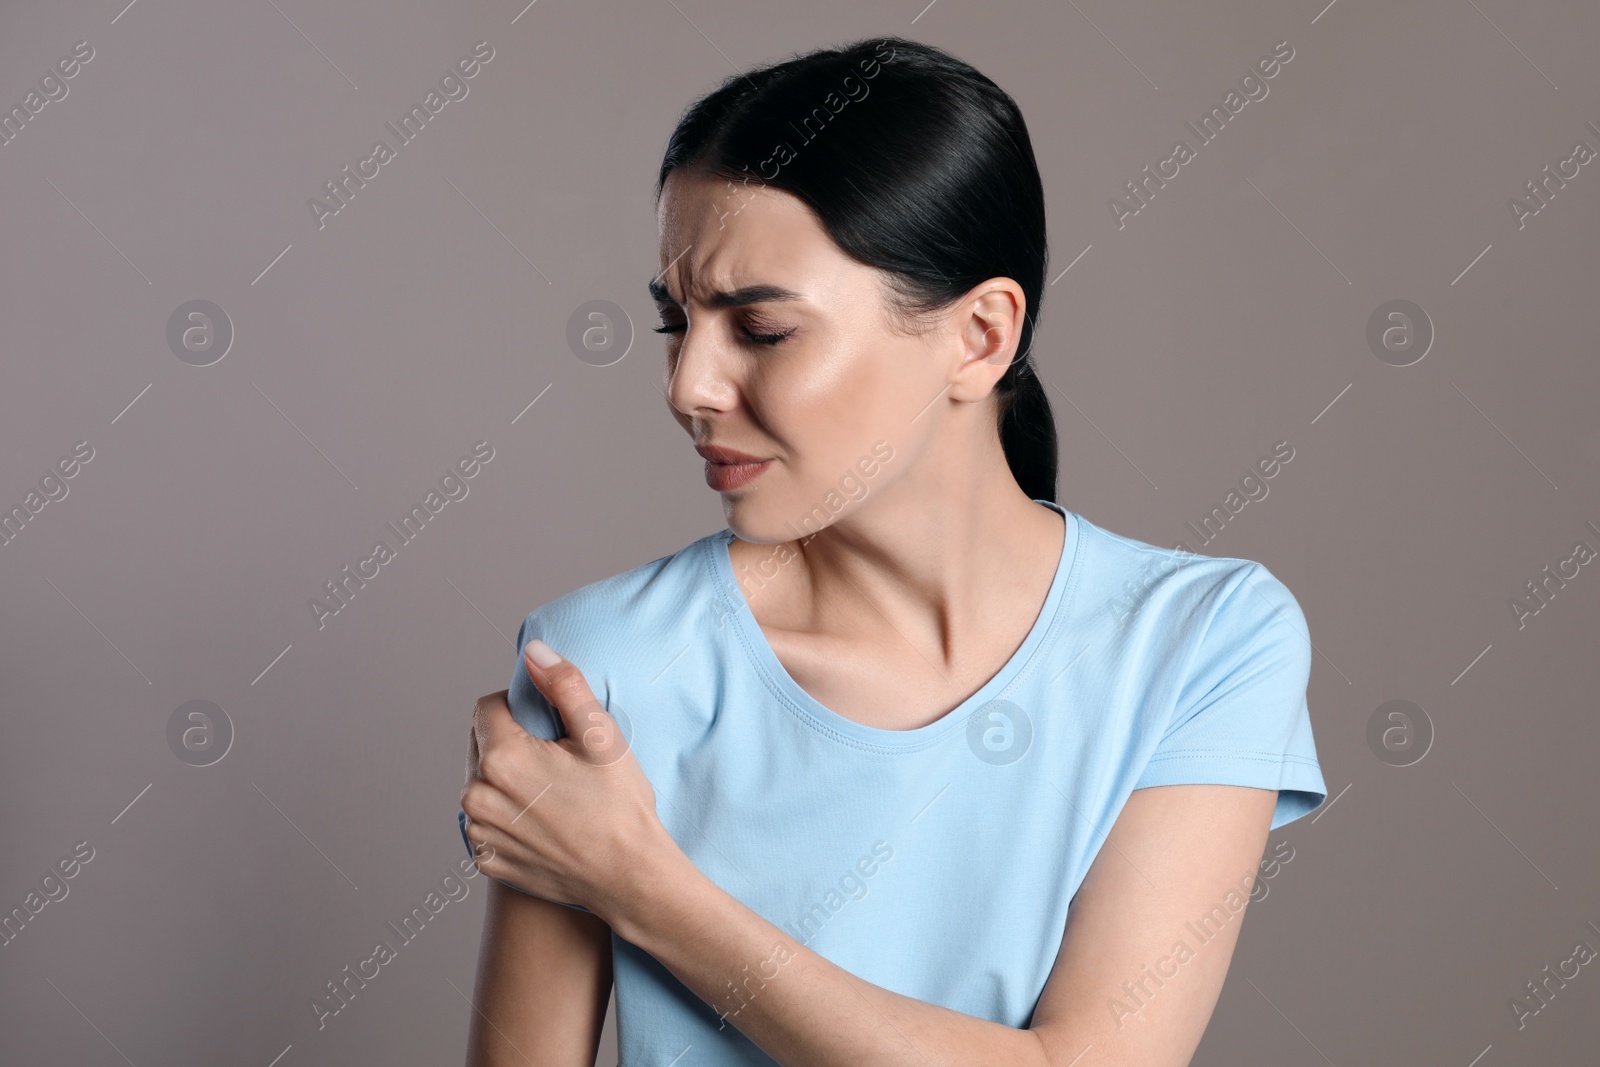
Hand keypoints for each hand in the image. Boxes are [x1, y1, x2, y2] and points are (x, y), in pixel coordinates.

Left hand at [459, 639, 673, 918]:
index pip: (487, 707)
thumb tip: (532, 651)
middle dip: (511, 742)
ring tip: (552, 792)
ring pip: (481, 782)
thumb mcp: (601, 735)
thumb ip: (563, 685)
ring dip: (505, 779)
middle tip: (557, 761)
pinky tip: (543, 821)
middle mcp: (477, 796)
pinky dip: (506, 815)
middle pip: (480, 744)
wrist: (630, 878)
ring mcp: (479, 833)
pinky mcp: (486, 859)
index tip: (552, 728)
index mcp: (501, 758)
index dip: (521, 708)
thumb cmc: (621, 805)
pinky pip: (485, 820)